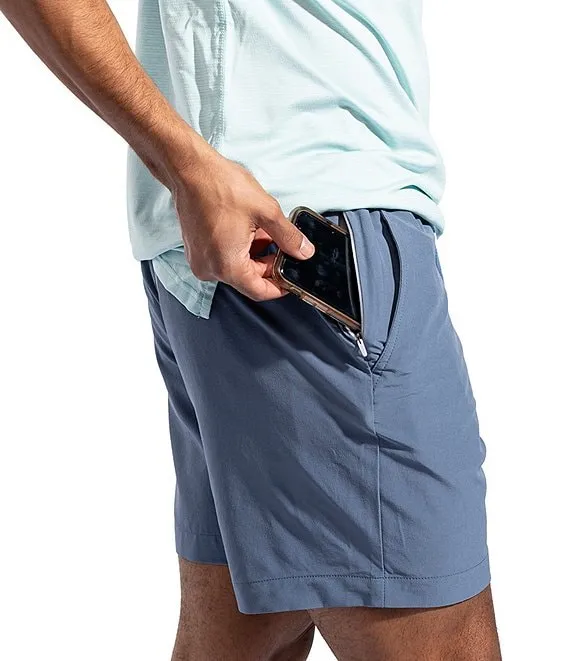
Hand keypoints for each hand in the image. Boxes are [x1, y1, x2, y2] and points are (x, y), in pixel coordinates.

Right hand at [171, 147, 314, 301]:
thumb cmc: (221, 186)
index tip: (292, 279)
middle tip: (282, 245)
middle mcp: (210, 269)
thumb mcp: (266, 212)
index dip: (280, 287)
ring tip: (263, 230)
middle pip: (248, 279)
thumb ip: (289, 237)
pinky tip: (247, 229)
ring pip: (237, 268)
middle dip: (268, 264)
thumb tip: (304, 252)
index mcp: (227, 266)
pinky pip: (223, 258)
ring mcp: (200, 260)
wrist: (190, 170)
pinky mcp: (196, 251)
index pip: (260, 291)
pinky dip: (238, 249)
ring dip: (254, 254)